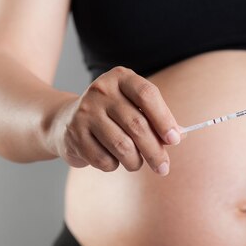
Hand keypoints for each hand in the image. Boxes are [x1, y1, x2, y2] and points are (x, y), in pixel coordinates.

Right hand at [49, 66, 185, 174]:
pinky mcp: (74, 134)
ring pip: (123, 146)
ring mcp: (85, 112)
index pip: (147, 94)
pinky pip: (104, 159)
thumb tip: (180, 135)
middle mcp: (101, 90)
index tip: (175, 139)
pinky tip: (112, 159)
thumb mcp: (134, 108)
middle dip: (155, 151)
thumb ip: (157, 120)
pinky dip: (114, 165)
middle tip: (163, 167)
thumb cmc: (112, 116)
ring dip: (135, 162)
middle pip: (137, 125)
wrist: (65, 121)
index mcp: (121, 78)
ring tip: (136, 163)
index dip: (164, 119)